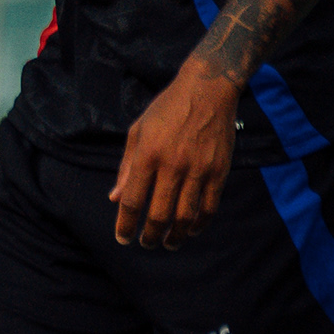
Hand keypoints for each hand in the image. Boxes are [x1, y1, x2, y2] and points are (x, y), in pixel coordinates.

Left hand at [110, 64, 239, 248]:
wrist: (207, 89)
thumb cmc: (166, 109)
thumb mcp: (138, 131)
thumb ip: (126, 167)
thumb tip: (114, 198)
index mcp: (147, 154)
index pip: (132, 199)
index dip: (125, 224)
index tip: (122, 238)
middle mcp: (172, 164)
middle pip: (159, 214)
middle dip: (150, 236)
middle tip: (146, 244)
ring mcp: (198, 169)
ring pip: (186, 216)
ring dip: (175, 236)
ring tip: (168, 243)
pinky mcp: (219, 171)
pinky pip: (209, 207)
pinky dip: (200, 224)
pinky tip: (191, 230)